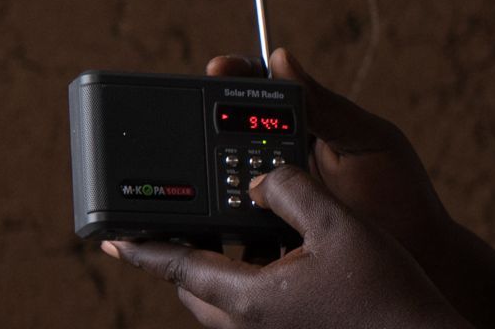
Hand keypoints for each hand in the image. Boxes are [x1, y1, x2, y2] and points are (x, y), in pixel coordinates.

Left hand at [104, 166, 463, 328]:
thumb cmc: (385, 291)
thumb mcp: (339, 223)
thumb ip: (291, 189)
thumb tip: (258, 180)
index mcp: (250, 297)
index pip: (178, 267)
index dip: (143, 248)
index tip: (109, 237)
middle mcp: (253, 324)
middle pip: (196, 291)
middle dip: (183, 260)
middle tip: (181, 230)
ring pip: (227, 303)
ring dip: (224, 270)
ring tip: (241, 235)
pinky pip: (257, 310)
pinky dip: (257, 281)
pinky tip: (290, 258)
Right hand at [206, 50, 494, 326]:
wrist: (418, 259)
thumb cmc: (400, 194)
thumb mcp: (366, 141)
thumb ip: (326, 106)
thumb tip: (281, 58)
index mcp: (307, 126)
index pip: (262, 92)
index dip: (236, 77)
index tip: (218, 68)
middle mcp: (282, 160)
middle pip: (230, 135)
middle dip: (207, 126)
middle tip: (195, 121)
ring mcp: (270, 200)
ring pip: (221, 182)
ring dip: (206, 177)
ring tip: (198, 172)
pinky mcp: (262, 238)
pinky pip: (226, 228)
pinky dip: (210, 224)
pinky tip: (200, 220)